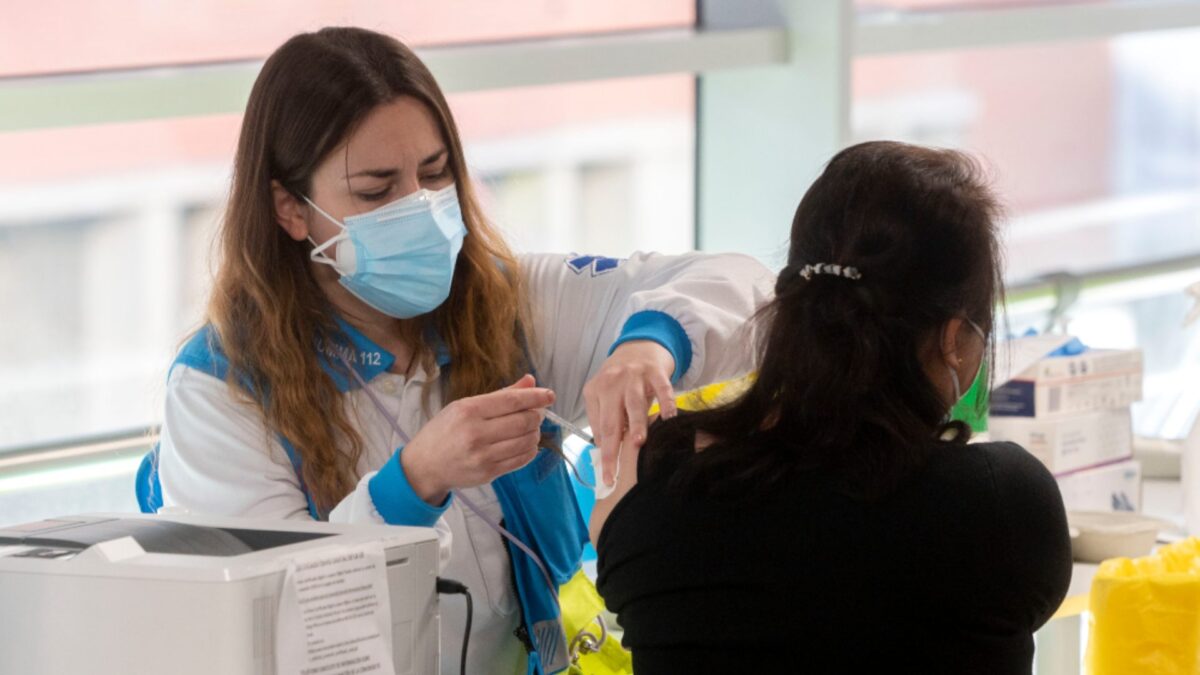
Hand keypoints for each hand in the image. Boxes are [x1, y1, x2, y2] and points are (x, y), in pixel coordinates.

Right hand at [402, 374, 553, 503]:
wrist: (424, 465)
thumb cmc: (445, 431)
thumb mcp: (465, 406)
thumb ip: (500, 395)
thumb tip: (530, 381)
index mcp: (469, 410)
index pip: (512, 400)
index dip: (536, 397)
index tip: (550, 395)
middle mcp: (476, 433)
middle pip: (524, 421)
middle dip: (537, 415)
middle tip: (537, 412)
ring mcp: (483, 456)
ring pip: (527, 441)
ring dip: (535, 432)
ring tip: (528, 428)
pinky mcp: (489, 473)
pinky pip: (521, 459)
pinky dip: (530, 449)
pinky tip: (524, 443)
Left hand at [583, 340, 677, 488]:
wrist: (639, 347)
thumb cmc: (620, 379)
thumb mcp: (604, 394)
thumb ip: (602, 418)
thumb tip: (605, 449)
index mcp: (596, 390)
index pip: (599, 426)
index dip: (604, 452)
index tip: (607, 475)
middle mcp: (612, 382)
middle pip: (611, 419)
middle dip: (613, 447)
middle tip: (615, 471)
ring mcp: (634, 376)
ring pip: (634, 403)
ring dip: (637, 423)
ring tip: (639, 442)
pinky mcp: (655, 371)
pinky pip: (662, 389)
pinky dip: (667, 403)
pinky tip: (669, 418)